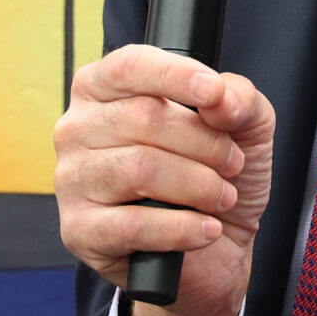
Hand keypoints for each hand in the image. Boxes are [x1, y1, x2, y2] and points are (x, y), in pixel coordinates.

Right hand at [54, 45, 275, 315]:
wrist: (214, 249)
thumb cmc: (215, 171)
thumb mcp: (243, 124)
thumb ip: (238, 98)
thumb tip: (220, 99)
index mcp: (105, 88)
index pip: (129, 66)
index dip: (175, 75)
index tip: (214, 93)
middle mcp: (78, 128)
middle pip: (142, 118)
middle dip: (204, 142)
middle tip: (233, 163)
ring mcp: (72, 181)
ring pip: (138, 169)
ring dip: (197, 185)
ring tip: (223, 195)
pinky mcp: (80, 232)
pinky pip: (132, 224)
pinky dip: (181, 228)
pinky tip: (206, 229)